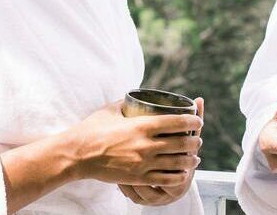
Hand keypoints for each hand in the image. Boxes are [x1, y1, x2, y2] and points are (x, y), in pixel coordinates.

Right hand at [67, 101, 202, 187]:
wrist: (77, 154)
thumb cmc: (92, 129)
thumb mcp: (111, 110)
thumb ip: (126, 103)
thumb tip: (135, 98)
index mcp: (141, 125)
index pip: (176, 122)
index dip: (192, 121)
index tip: (198, 120)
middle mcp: (146, 145)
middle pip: (181, 143)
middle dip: (194, 142)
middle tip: (198, 140)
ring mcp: (143, 163)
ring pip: (176, 163)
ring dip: (190, 160)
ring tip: (195, 158)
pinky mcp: (138, 178)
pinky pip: (164, 179)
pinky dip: (178, 177)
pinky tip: (183, 175)